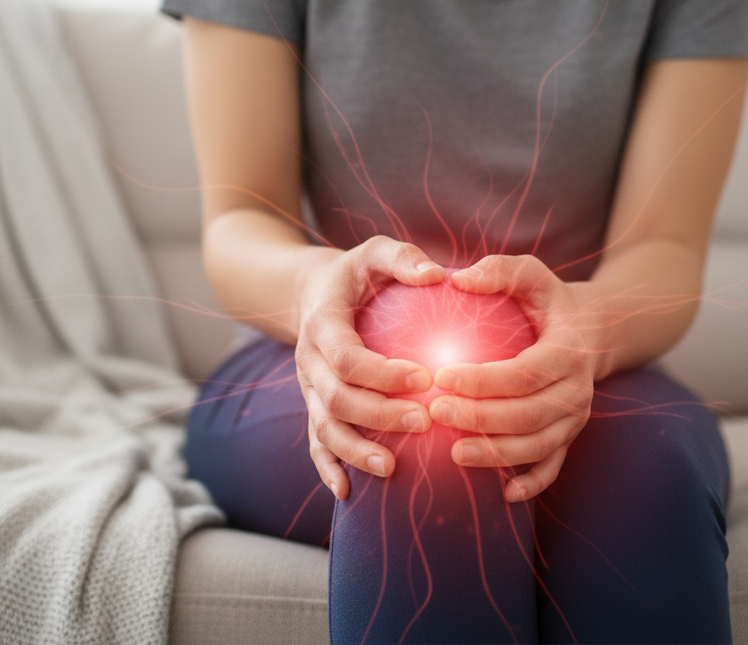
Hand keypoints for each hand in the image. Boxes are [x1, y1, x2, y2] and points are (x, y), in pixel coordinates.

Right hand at [294, 235, 445, 499]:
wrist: (312, 292)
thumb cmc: (356, 273)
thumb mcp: (375, 253)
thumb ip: (402, 259)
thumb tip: (438, 275)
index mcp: (323, 324)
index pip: (348, 357)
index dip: (383, 374)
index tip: (425, 379)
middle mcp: (309, 361)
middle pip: (337, 399)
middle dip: (379, 416)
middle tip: (425, 423)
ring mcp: (309, 388)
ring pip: (324, 428)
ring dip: (355, 451)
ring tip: (392, 468)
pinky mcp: (314, 406)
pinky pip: (315, 442)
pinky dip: (328, 469)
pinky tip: (349, 493)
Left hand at [428, 255, 598, 502]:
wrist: (594, 330)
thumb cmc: (547, 299)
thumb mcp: (530, 273)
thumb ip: (497, 271)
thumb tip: (456, 278)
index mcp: (567, 350)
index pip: (523, 372)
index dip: (484, 380)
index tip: (441, 376)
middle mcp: (577, 389)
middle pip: (528, 414)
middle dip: (481, 418)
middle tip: (435, 413)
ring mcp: (575, 417)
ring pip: (539, 444)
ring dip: (498, 454)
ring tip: (453, 453)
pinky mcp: (570, 436)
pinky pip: (554, 465)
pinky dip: (533, 482)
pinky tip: (503, 494)